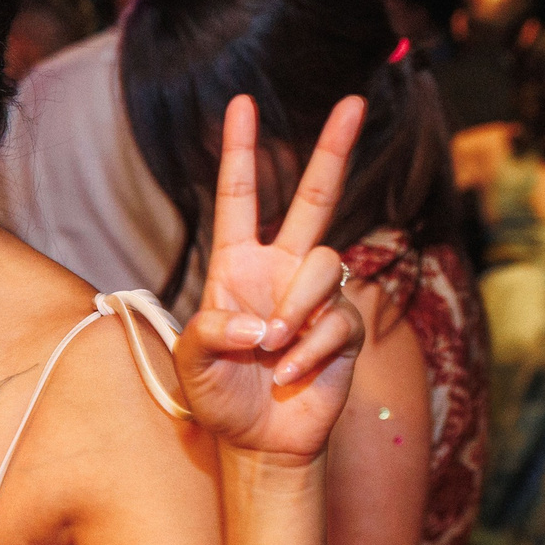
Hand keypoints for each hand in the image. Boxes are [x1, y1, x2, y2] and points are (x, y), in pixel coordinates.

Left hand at [171, 96, 368, 460]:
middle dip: (334, 151)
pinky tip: (287, 377)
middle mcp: (281, 271)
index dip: (239, 151)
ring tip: (272, 350)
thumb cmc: (219, 395)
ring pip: (326, 264)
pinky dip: (308, 351)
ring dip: (297, 309)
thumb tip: (259, 323)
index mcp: (237, 265)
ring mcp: (316, 298)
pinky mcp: (343, 329)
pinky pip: (336, 321)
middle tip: (353, 102)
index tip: (242, 103)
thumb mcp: (190, 361)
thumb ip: (210, 332)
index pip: (238, 196)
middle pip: (315, 199)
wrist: (258, 442)